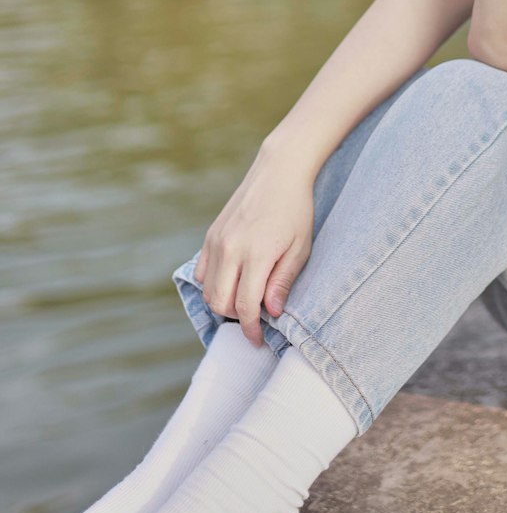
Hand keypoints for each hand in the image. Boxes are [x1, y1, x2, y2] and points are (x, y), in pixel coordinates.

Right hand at [194, 143, 316, 345]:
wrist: (278, 171)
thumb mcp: (300, 248)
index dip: (250, 329)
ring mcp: (216, 241)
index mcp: (255, 254)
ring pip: (207, 290)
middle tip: (254, 320)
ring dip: (223, 303)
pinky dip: (212, 285)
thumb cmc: (296, 210)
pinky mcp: (210, 235)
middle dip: (236, 319)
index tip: (258, 340)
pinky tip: (231, 283)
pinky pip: (201, 272)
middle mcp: (230, 249)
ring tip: (245, 301)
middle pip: (220, 303)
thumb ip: (283, 281)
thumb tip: (271, 312)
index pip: (244, 306)